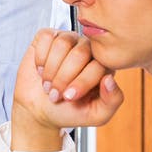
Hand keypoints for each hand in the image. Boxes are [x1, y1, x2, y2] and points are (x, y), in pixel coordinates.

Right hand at [10, 29, 123, 151]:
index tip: (69, 97)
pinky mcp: (48, 37)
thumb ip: (112, 100)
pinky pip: (45, 37)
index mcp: (103, 66)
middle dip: (63, 78)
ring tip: (48, 83)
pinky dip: (40, 58)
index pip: (97, 65)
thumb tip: (110, 79)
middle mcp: (88, 50)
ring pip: (62, 44)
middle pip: (79, 53)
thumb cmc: (69, 111)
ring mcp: (68, 40)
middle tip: (56, 93)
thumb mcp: (96, 114)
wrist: (39, 110)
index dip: (81, 83)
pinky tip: (42, 69)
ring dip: (50, 70)